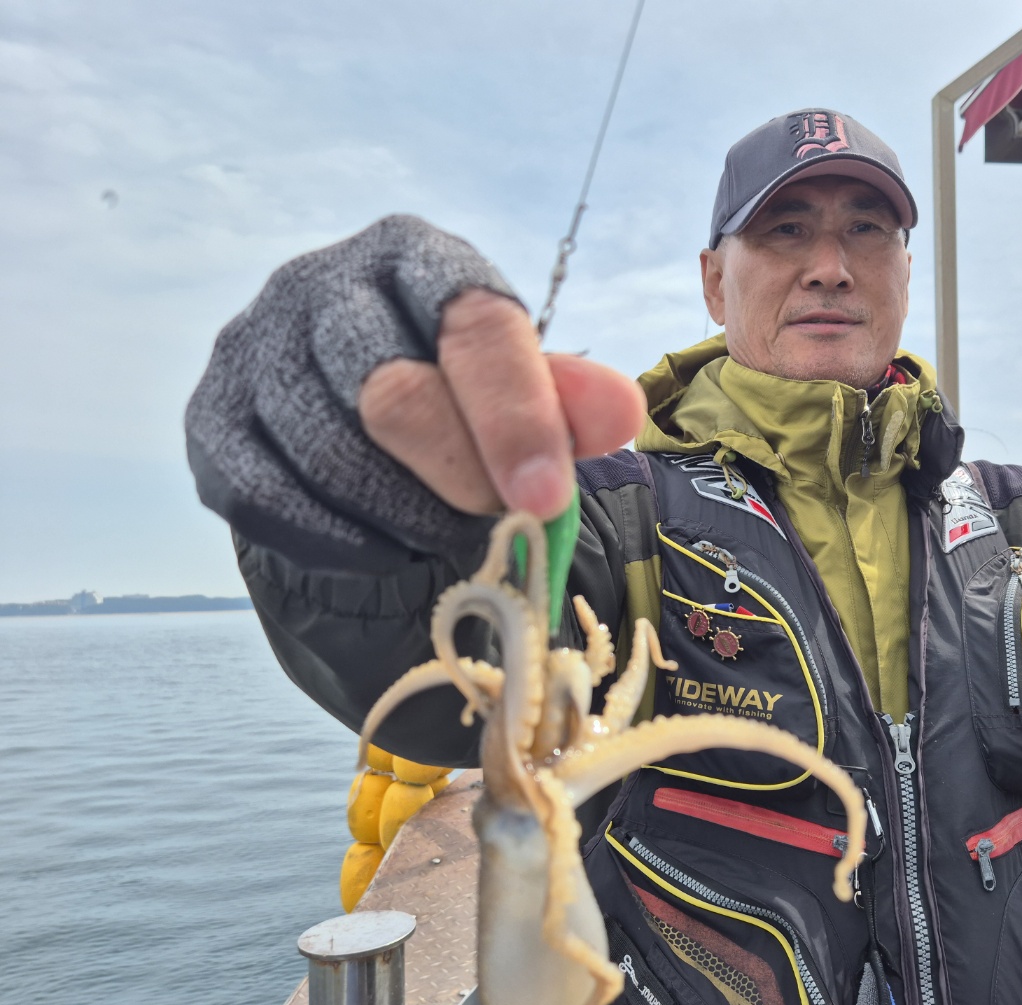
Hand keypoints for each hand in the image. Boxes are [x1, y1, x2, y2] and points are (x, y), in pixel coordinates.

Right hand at [186, 215, 645, 569]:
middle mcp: (317, 283)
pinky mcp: (209, 418)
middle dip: (459, 474)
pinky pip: (272, 501)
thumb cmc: (452, 390)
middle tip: (498, 521)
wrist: (349, 416)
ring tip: (446, 532)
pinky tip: (383, 545)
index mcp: (412, 253)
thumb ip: (568, 399)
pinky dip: (340, 541)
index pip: (472, 322)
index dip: (516, 416)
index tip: (546, 497)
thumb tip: (622, 413)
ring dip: (404, 516)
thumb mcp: (520, 383)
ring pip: (331, 456)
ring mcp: (251, 347)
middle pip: (389, 392)